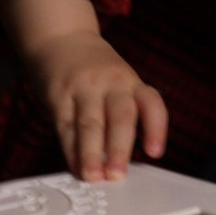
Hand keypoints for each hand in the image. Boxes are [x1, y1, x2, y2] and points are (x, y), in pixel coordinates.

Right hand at [17, 13, 167, 181]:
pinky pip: (65, 125)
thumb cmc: (94, 70)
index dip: (156, 128)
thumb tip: (120, 161)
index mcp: (131, 82)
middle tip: (117, 175)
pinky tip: (74, 165)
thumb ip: (121, 115)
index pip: (151, 103)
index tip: (155, 153)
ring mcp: (84, 87)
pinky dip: (70, 149)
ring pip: (90, 123)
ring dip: (91, 153)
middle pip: (120, 116)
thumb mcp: (117, 81)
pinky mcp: (59, 94)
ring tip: (93, 176)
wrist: (61, 37)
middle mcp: (111, 83)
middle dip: (119, 148)